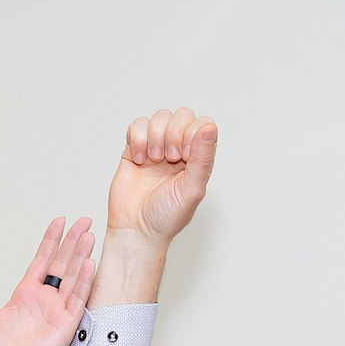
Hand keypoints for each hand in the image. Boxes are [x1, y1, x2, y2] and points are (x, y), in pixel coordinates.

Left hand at [0, 218, 94, 345]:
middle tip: (84, 221)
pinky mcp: (66, 324)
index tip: (60, 222)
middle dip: (73, 241)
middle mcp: (45, 299)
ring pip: (73, 276)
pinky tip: (90, 263)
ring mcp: (58, 310)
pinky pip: (78, 298)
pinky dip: (84, 280)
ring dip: (82, 255)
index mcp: (26, 294)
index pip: (42, 260)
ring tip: (90, 235)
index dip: (51, 241)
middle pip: (63, 263)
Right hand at [105, 108, 217, 249]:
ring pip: (160, 117)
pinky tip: (139, 159)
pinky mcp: (134, 149)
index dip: (193, 134)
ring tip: (154, 159)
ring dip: (156, 136)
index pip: (202, 125)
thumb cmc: (167, 217)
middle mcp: (178, 150)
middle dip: (174, 133)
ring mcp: (156, 148)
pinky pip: (138, 125)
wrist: (135, 230)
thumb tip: (210, 128)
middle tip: (170, 157)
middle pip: (181, 115)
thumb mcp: (192, 188)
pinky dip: (138, 138)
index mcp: (197, 159)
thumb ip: (203, 157)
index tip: (186, 157)